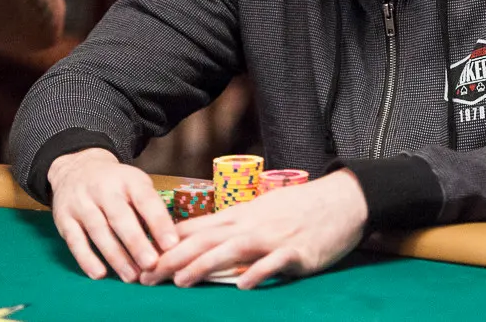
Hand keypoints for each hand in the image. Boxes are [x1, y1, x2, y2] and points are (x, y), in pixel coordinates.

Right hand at [47, 148, 178, 282]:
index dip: (159, 222)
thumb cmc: (117, 184)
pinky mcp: (64, 218)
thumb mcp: (136, 185)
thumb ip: (148, 209)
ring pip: (99, 232)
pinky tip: (99, 274)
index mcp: (128, 179)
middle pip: (120, 218)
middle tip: (151, 264)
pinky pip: (75, 241)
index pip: (145, 200)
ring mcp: (81, 203)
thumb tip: (167, 243)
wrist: (77, 167)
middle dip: (136, 243)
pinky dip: (86, 259)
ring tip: (131, 276)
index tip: (171, 244)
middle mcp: (103, 189)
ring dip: (116, 256)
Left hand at [139, 169, 367, 289]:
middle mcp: (253, 224)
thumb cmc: (302, 207)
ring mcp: (274, 237)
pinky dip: (258, 273)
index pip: (199, 227)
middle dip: (174, 257)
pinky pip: (274, 263)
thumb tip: (205, 238)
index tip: (142, 258)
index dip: (169, 243)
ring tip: (180, 280)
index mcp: (243, 214)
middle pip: (207, 239)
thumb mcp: (263, 209)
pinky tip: (242, 285)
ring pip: (233, 250)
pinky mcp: (297, 252)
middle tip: (146, 275)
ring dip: (205, 264)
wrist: (343, 200)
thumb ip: (236, 225)